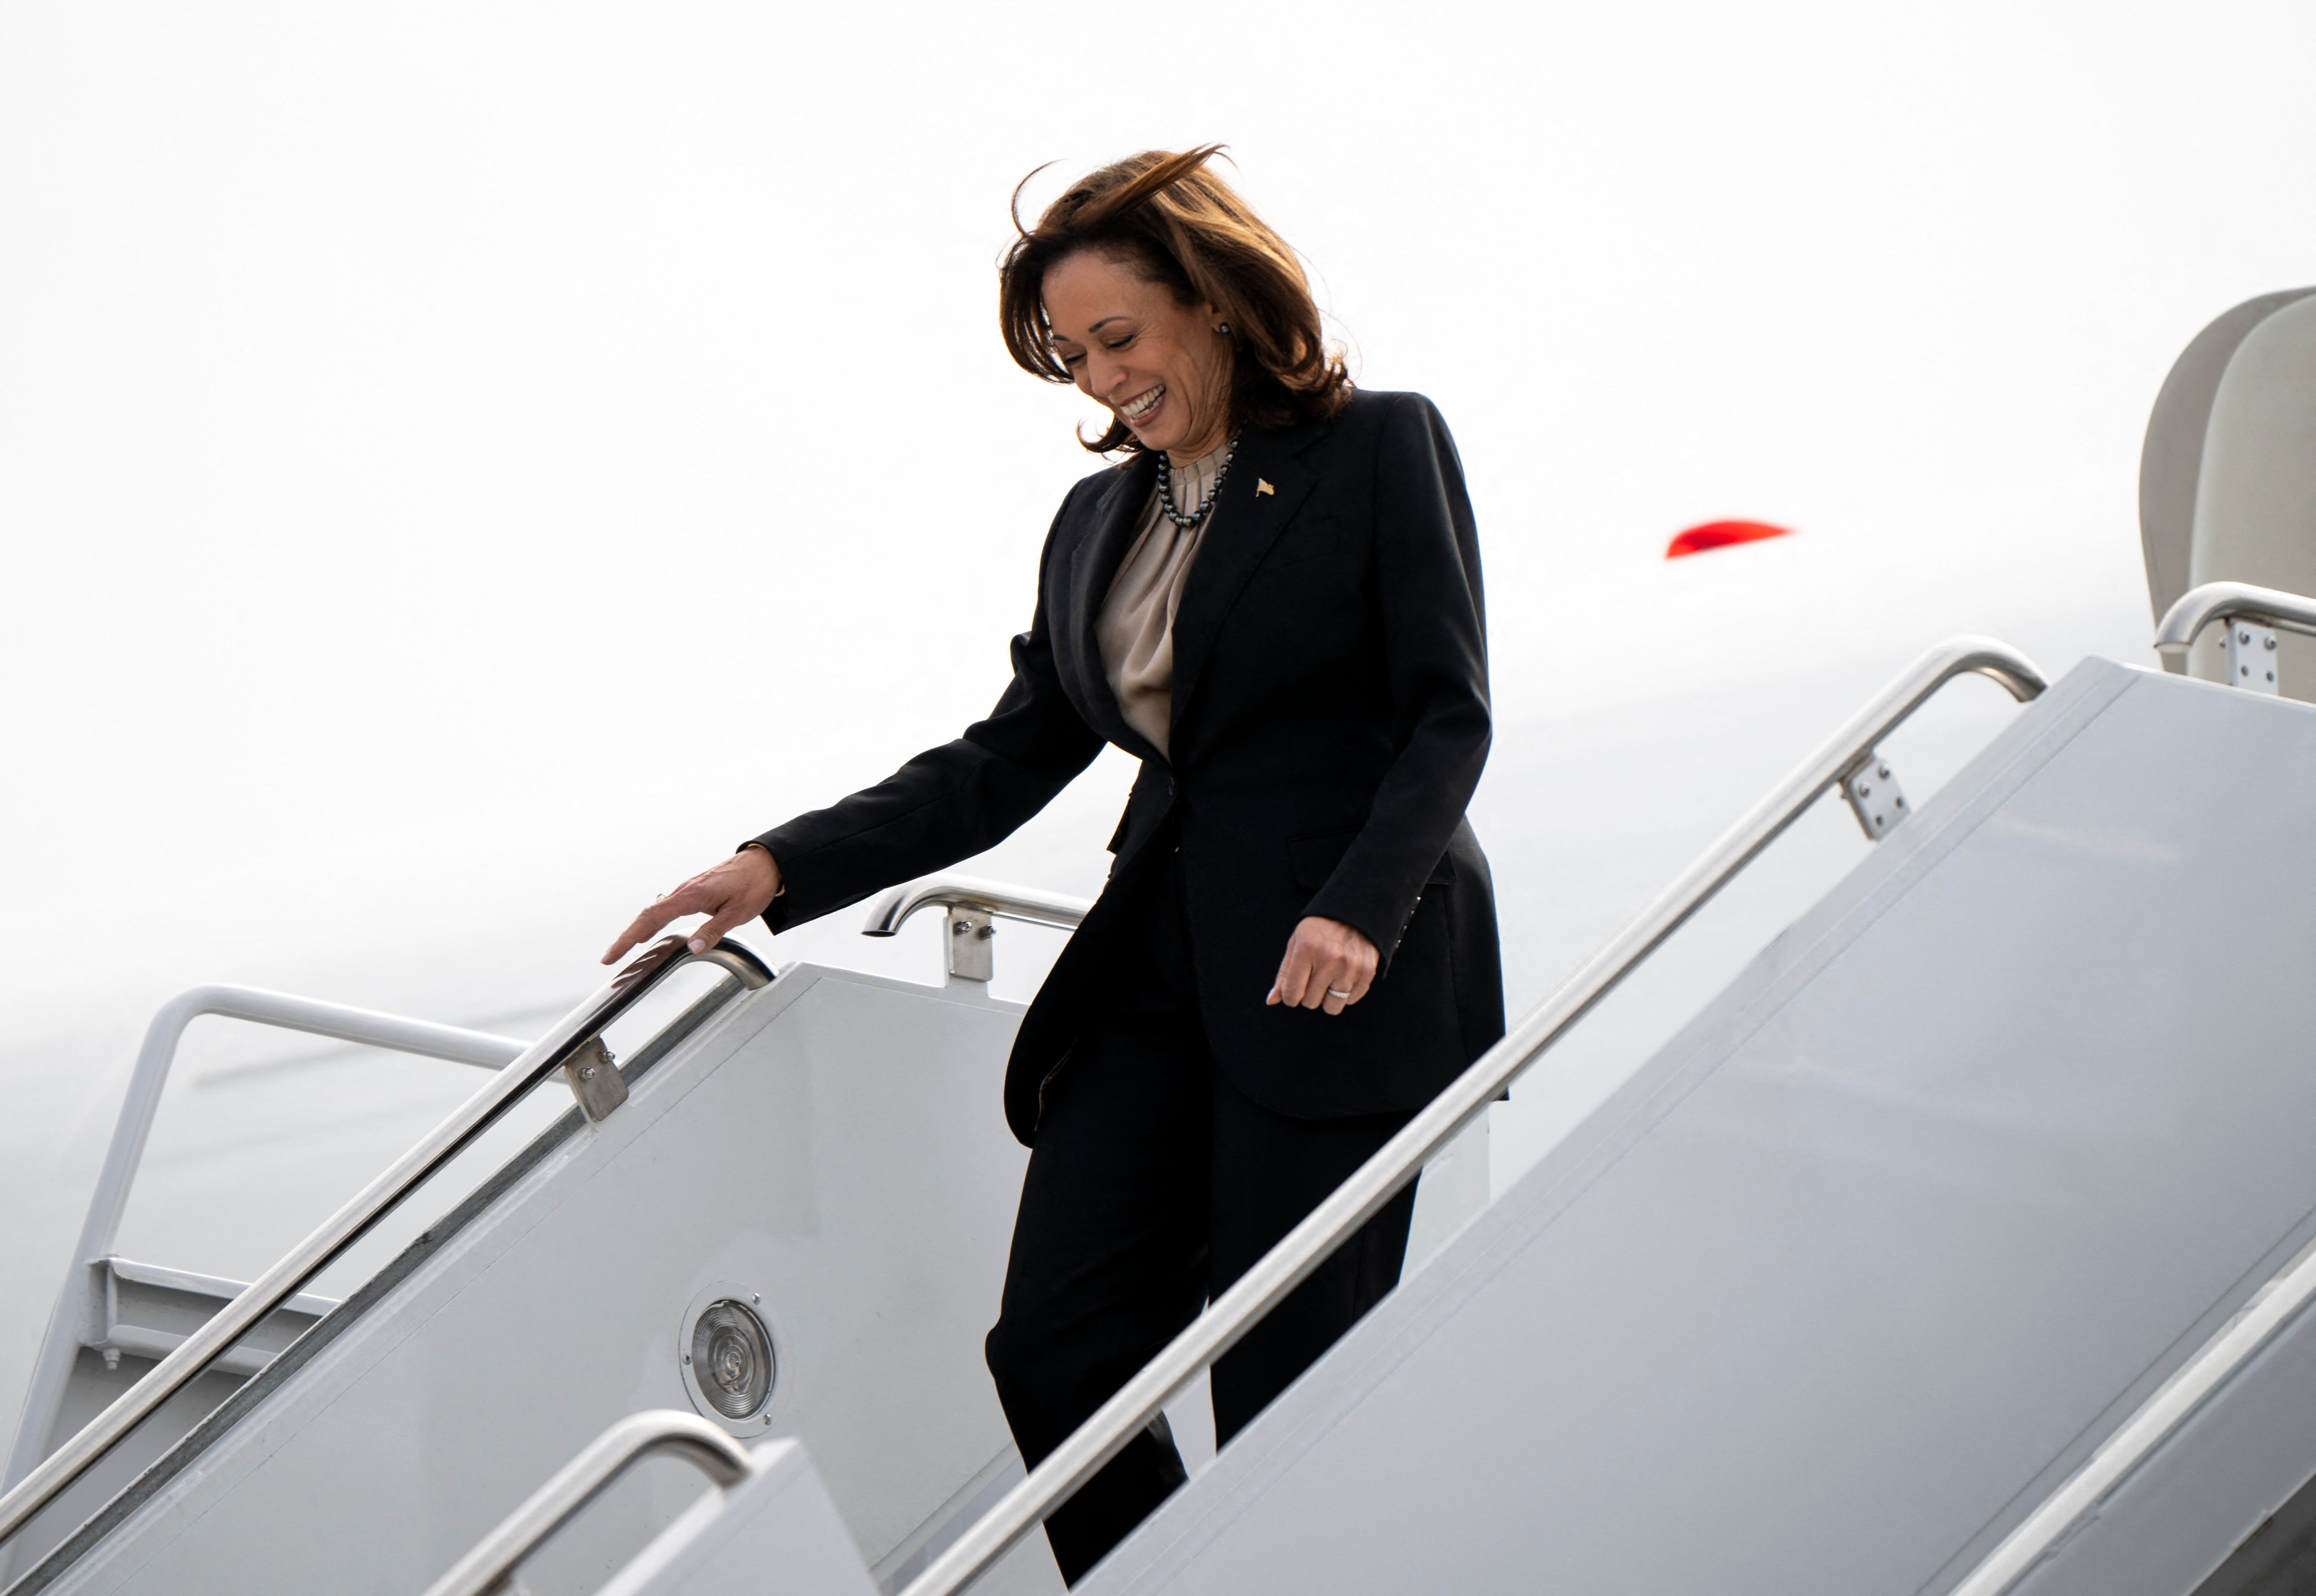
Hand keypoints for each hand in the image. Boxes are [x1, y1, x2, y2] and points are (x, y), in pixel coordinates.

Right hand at [602, 846, 781, 965]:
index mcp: (691, 896)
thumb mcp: (737, 913)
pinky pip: (667, 908)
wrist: (766, 862)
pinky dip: (654, 922)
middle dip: (626, 937)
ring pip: (655, 911)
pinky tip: (650, 934)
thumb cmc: (754, 885)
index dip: (628, 938)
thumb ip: (713, 931)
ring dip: (638, 930)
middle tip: (609, 958)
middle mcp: (684, 891)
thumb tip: (691, 949)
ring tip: (624, 950)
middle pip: (646, 915)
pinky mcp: (695, 891)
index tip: (612, 955)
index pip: (650, 918)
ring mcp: (688, 890)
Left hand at [1265, 916, 1377, 1016]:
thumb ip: (1284, 973)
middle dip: (1309, 994)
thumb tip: (1271, 1001)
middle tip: (1314, 977)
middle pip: (1311, 1002)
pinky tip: (1344, 976)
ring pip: (1332, 1007)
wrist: (1354, 911)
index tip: (1294, 990)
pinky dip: (1345, 994)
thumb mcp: (1297, 943)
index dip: (1290, 996)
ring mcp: (1350, 966)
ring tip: (1329, 980)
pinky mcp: (1367, 972)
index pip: (1292, 993)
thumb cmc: (1319, 930)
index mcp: (1307, 949)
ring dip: (1327, 998)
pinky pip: (1350, 1000)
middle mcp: (1330, 958)